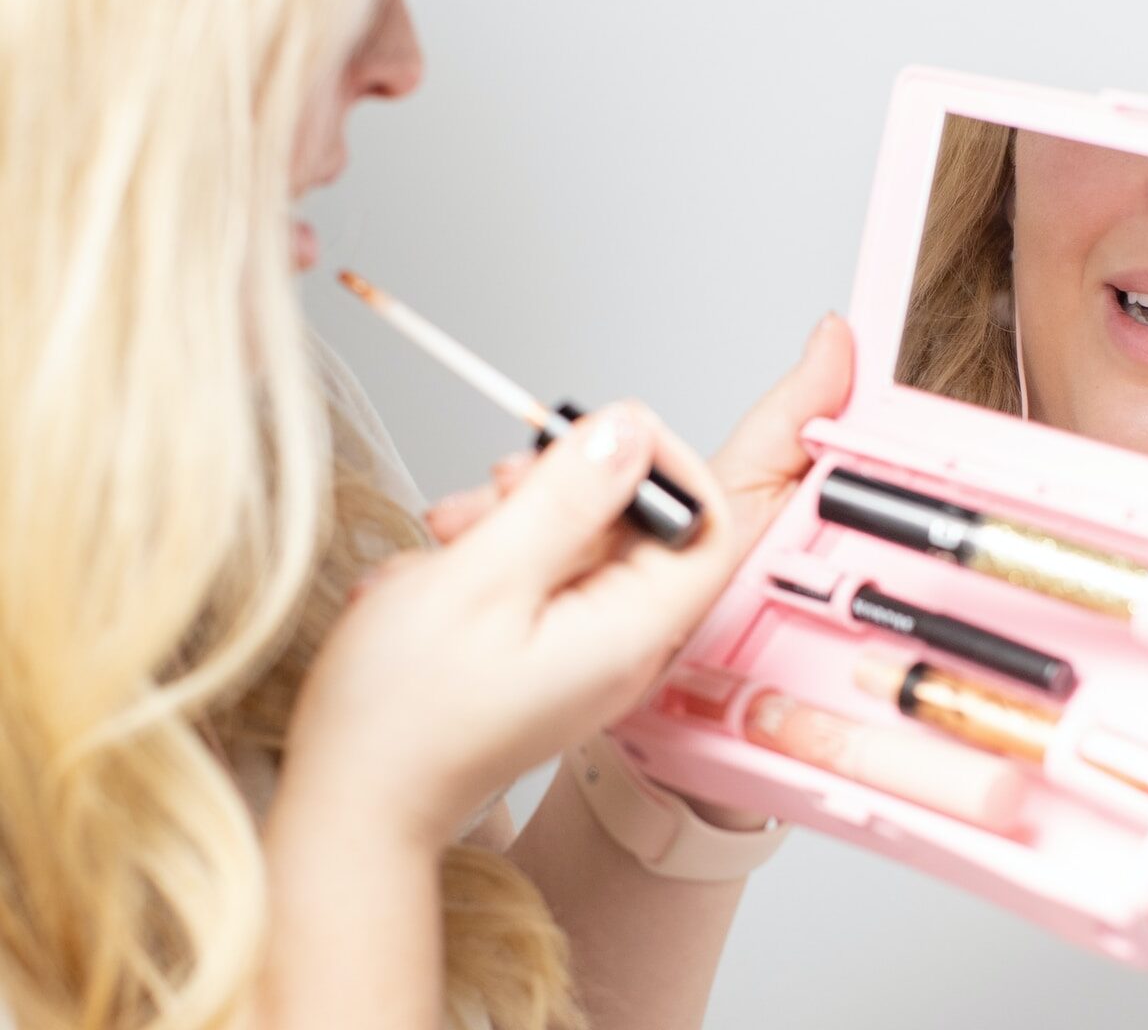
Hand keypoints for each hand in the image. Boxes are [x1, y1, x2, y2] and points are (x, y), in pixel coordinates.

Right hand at [280, 402, 736, 851]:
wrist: (354, 804)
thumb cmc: (405, 715)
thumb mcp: (483, 580)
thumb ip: (565, 499)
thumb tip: (629, 431)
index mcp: (634, 632)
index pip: (706, 522)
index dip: (664, 462)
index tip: (596, 430)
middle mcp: (624, 645)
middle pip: (635, 524)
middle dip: (563, 485)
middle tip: (497, 482)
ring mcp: (585, 651)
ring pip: (578, 542)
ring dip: (512, 516)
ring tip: (445, 531)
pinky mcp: (545, 653)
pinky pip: (540, 576)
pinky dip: (490, 555)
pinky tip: (435, 570)